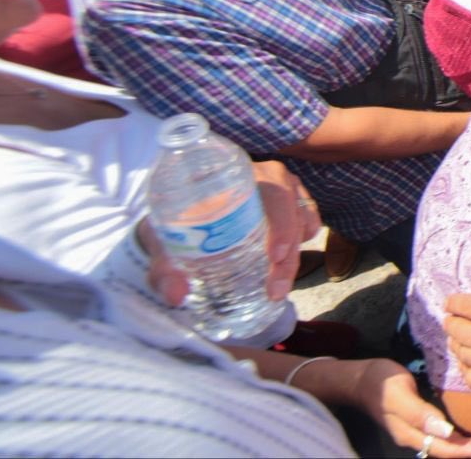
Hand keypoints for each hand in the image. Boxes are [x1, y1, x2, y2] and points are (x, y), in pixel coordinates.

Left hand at [143, 160, 320, 305]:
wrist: (181, 204)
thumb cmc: (173, 216)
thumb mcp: (162, 238)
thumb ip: (163, 267)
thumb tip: (177, 296)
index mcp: (241, 174)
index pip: (274, 192)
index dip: (281, 224)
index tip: (275, 257)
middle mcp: (268, 176)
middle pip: (292, 212)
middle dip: (289, 255)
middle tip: (274, 290)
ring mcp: (284, 188)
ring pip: (303, 220)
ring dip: (295, 254)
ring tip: (275, 285)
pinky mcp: (290, 201)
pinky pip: (308, 223)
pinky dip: (300, 244)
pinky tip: (280, 262)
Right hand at [355, 358, 470, 456]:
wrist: (360, 380)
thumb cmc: (380, 382)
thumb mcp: (398, 394)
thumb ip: (419, 413)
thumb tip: (445, 430)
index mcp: (413, 433)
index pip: (449, 448)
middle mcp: (419, 438)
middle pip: (454, 452)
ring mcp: (420, 433)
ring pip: (452, 448)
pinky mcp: (423, 425)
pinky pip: (448, 439)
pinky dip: (466, 441)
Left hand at [445, 234, 470, 396]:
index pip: (463, 306)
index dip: (453, 302)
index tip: (453, 302)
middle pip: (455, 329)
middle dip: (452, 320)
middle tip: (456, 318)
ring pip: (459, 352)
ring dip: (458, 342)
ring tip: (464, 336)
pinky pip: (469, 376)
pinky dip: (466, 366)